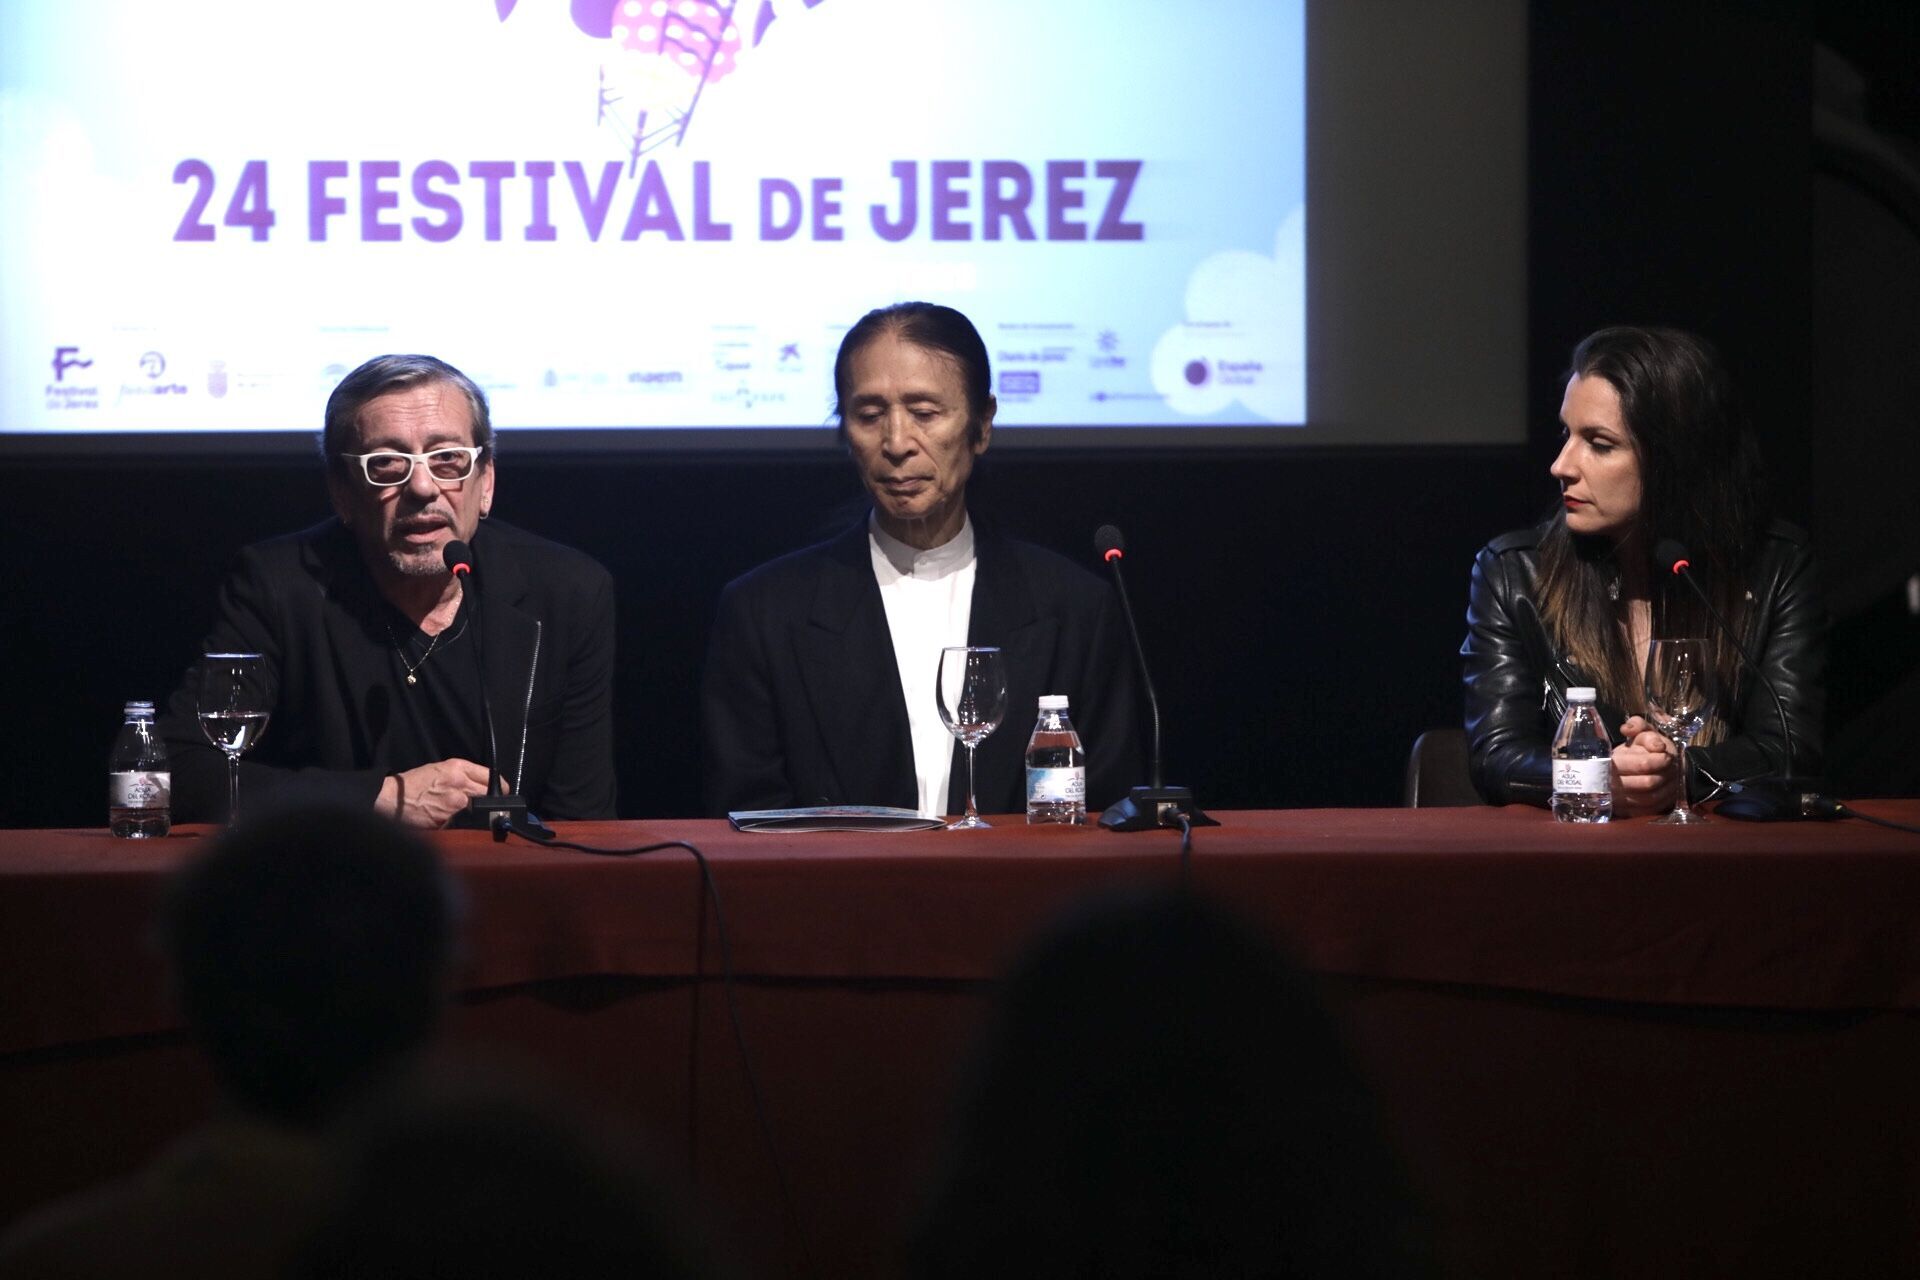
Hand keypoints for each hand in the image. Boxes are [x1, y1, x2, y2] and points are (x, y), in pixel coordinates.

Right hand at [377, 758, 494, 828]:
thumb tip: (483, 786)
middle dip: (491, 802)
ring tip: (471, 818)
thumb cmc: (412, 785)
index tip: (501, 794)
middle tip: (488, 809)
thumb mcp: (439, 770)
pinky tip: (458, 826)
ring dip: (480, 816)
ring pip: (481, 811)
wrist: (390, 799)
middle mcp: (460, 783)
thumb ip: (463, 776)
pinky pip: (466, 824)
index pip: (492, 776)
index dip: (500, 787)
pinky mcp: (449, 820)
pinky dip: (465, 826)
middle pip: (490, 795)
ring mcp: (455, 803)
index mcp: (458, 768)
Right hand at [1610, 716, 1680, 817]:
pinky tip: (1665, 789)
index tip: (1665, 756)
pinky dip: (1662, 799)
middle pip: (1647, 783)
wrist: (1637, 769)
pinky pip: (1650, 809)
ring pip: (1650, 797)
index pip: (1642, 765)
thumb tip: (1646, 740)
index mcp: (1612, 762)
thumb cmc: (1640, 750)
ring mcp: (1618, 801)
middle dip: (1664, 774)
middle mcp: (1611, 783)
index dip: (1658, 761)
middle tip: (1670, 767)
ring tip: (1669, 777)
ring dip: (1665, 787)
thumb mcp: (1639, 733)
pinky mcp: (1627, 813)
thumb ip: (1639, 727)